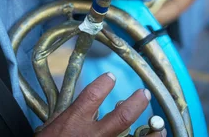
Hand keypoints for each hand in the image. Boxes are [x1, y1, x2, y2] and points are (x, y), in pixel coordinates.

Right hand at [35, 72, 152, 136]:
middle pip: (123, 115)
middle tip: (143, 94)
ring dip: (150, 133)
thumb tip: (80, 103)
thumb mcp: (50, 127)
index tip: (110, 77)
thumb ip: (67, 115)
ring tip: (158, 127)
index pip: (94, 94)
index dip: (104, 83)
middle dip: (137, 102)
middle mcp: (92, 134)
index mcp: (75, 121)